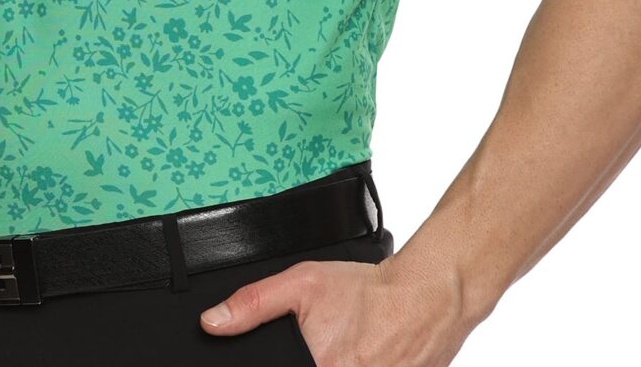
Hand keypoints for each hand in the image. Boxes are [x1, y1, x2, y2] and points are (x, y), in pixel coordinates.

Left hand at [199, 244, 476, 365]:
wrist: (427, 296)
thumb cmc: (370, 291)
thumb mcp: (304, 283)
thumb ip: (255, 304)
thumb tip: (212, 322)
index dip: (281, 364)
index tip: (303, 352)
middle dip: (314, 361)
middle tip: (327, 346)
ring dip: (336, 364)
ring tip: (346, 349)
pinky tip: (361, 354)